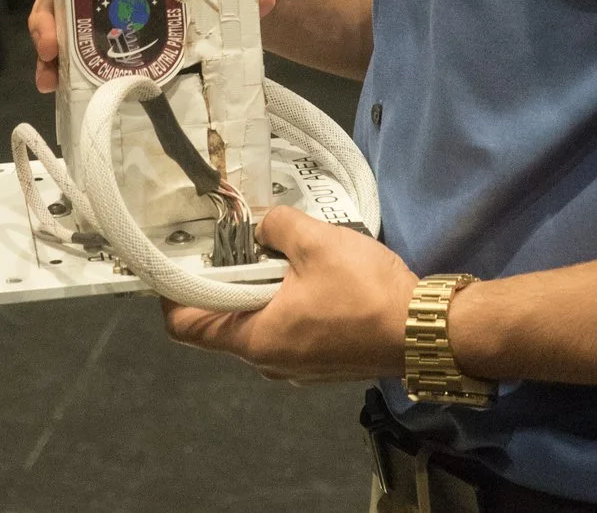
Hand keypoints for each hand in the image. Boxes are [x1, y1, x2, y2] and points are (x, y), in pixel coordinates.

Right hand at [18, 0, 276, 93]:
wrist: (252, 16)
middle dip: (46, 14)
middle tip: (50, 44)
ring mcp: (116, 17)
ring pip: (66, 26)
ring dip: (50, 50)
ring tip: (48, 76)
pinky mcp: (123, 49)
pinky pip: (84, 57)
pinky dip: (66, 73)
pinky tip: (59, 89)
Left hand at [162, 206, 417, 381]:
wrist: (427, 332)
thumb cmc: (364, 291)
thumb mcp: (316, 242)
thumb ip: (276, 226)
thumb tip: (262, 226)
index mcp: (255, 340)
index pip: (185, 328)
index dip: (169, 295)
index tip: (172, 261)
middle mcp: (269, 363)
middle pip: (222, 324)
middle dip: (221, 283)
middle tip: (228, 242)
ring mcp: (298, 369)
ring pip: (258, 327)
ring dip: (258, 292)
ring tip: (271, 252)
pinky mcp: (323, 365)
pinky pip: (287, 332)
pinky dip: (284, 305)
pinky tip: (303, 275)